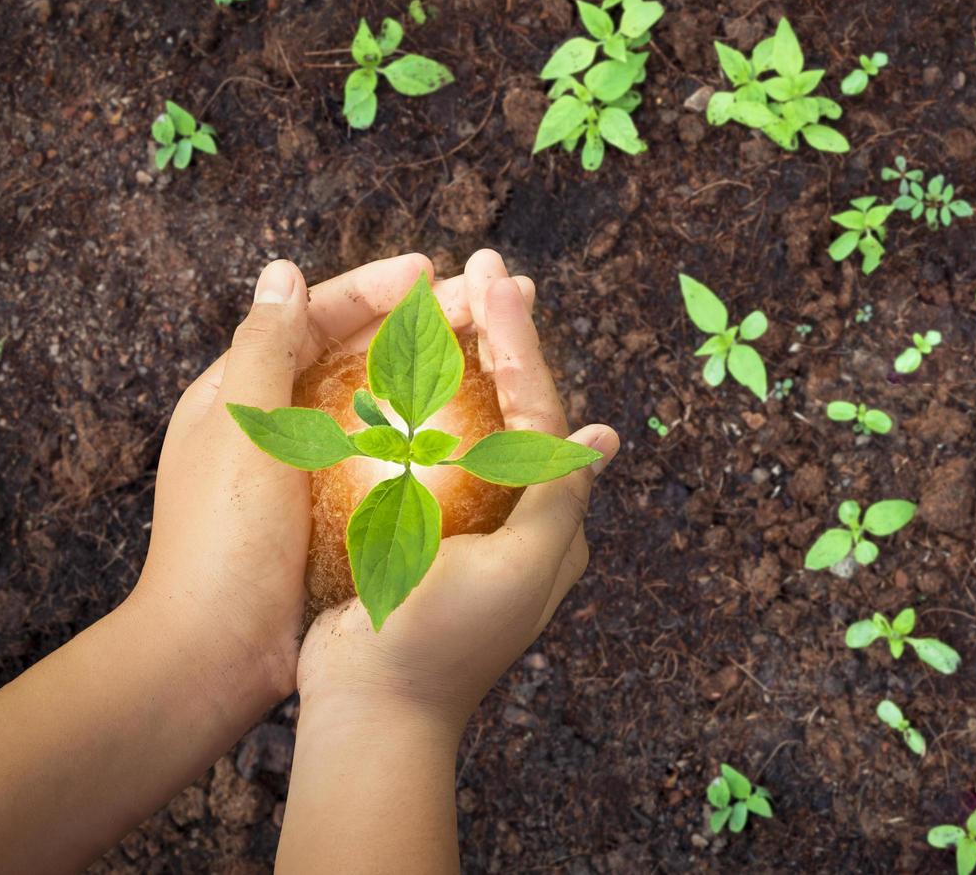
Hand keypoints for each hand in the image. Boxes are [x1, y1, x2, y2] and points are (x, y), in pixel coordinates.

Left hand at [132, 251, 498, 702]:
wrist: (221, 650)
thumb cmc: (221, 538)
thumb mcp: (240, 429)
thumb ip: (264, 345)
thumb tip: (285, 270)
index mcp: (245, 391)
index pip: (318, 316)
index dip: (377, 288)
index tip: (434, 274)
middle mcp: (284, 422)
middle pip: (364, 353)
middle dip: (429, 323)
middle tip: (493, 302)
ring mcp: (319, 469)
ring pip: (390, 402)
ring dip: (444, 374)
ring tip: (503, 355)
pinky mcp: (347, 512)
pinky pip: (401, 457)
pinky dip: (441, 434)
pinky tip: (488, 430)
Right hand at [293, 261, 619, 732]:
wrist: (372, 710)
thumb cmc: (443, 641)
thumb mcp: (521, 570)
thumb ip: (559, 498)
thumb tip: (603, 436)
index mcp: (549, 523)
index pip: (541, 412)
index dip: (522, 343)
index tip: (498, 281)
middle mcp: (516, 515)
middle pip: (512, 405)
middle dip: (501, 334)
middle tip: (483, 265)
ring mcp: (464, 520)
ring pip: (469, 419)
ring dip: (464, 356)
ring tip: (453, 295)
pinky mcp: (415, 528)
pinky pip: (422, 450)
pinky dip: (417, 401)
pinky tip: (400, 364)